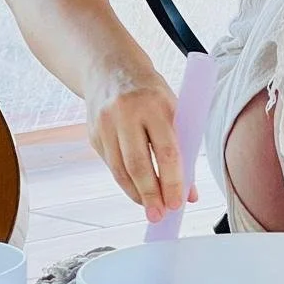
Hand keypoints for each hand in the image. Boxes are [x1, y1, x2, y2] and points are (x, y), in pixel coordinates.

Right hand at [85, 65, 198, 220]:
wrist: (111, 68)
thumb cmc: (151, 92)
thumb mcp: (173, 109)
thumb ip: (183, 147)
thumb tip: (190, 191)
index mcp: (155, 104)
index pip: (166, 150)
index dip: (173, 180)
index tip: (178, 202)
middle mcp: (127, 113)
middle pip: (138, 164)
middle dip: (151, 195)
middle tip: (160, 215)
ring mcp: (105, 124)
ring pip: (120, 170)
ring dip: (136, 194)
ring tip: (150, 209)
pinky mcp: (93, 133)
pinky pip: (110, 165)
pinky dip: (125, 181)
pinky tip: (136, 190)